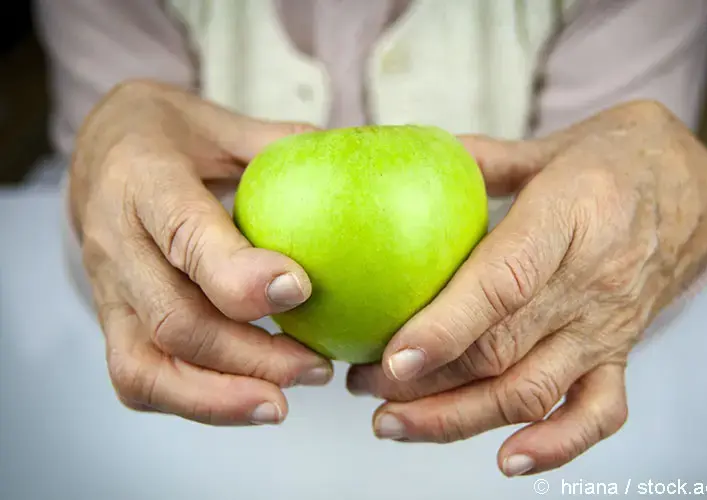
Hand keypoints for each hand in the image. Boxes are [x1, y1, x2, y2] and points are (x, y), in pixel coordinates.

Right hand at [71, 80, 332, 425]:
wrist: (98, 151)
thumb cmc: (169, 136)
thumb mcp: (221, 121)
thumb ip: (281, 145)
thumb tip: (357, 160)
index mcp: (143, 179)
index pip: (184, 235)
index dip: (238, 274)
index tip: (299, 290)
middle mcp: (115, 241)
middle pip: (174, 318)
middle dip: (250, 354)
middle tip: (316, 366)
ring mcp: (107, 289)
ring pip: (147, 365)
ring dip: (220, 397)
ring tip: (284, 402)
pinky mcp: (111, 320)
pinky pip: (139, 379)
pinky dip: (195, 402)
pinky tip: (251, 401)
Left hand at [347, 101, 706, 474]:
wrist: (689, 187)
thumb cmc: (611, 160)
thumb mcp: (547, 146)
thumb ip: (479, 160)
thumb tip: (407, 166)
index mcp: (570, 216)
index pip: (505, 282)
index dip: (448, 326)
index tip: (393, 357)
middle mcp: (592, 281)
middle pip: (503, 350)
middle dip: (425, 382)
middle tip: (362, 384)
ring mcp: (608, 326)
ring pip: (533, 392)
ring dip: (459, 418)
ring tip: (394, 422)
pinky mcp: (621, 353)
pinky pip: (597, 414)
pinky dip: (555, 446)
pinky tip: (507, 460)